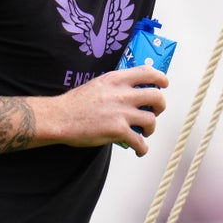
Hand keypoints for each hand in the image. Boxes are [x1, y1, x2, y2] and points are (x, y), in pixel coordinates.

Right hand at [37, 65, 168, 156]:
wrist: (59, 118)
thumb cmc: (75, 104)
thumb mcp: (98, 84)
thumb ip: (116, 86)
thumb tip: (131, 92)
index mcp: (116, 79)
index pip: (148, 72)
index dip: (161, 78)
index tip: (163, 84)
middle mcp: (122, 94)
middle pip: (157, 97)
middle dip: (160, 106)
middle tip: (155, 111)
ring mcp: (121, 112)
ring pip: (151, 120)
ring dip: (150, 128)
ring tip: (143, 132)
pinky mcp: (117, 130)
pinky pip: (140, 141)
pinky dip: (143, 148)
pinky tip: (140, 150)